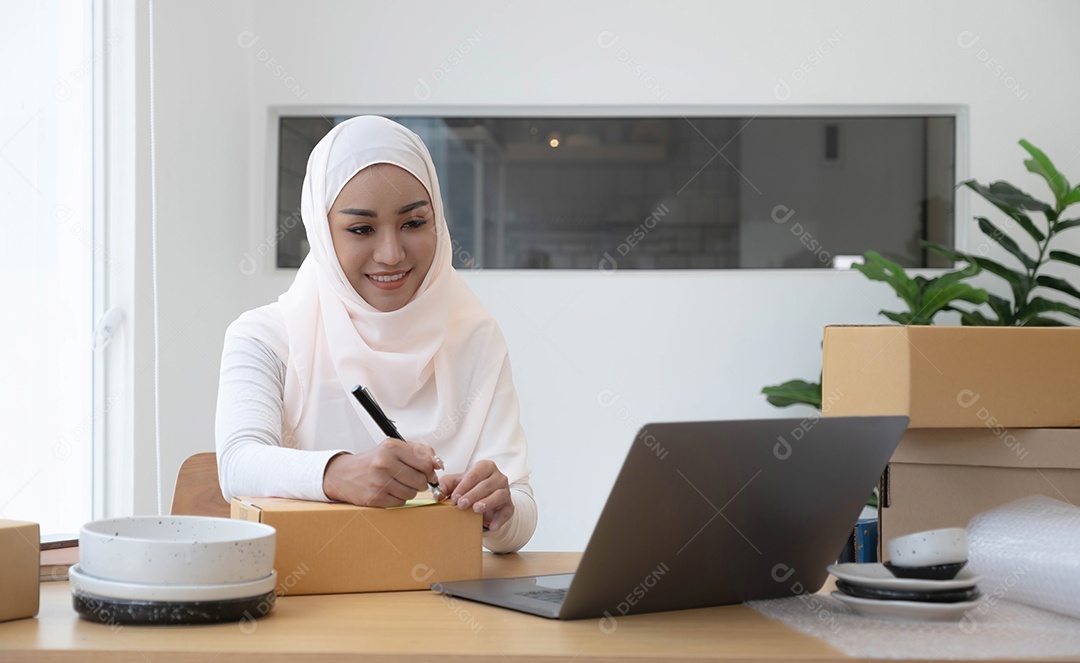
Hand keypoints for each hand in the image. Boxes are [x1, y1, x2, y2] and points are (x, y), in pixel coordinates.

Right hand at [322, 439, 441, 506]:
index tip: (428, 471)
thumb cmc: (373, 461)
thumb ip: (420, 452)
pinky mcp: (376, 498)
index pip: (426, 462)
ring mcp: (380, 482)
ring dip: (409, 490)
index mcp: (392, 447)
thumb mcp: (394, 448)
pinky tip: (389, 491)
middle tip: (411, 478)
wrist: (344, 474)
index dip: (430, 470)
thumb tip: (438, 464)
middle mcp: (385, 463)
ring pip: (413, 493)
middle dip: (421, 482)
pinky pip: (401, 502)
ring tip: (397, 483)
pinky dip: (399, 498)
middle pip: (421, 480)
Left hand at [438, 460, 513, 532]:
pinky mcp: (509, 506)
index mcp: (486, 467)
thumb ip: (446, 485)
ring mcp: (506, 491)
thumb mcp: (457, 483)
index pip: (476, 473)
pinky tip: (492, 526)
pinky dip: (500, 519)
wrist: (485, 500)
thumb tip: (438, 493)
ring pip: (499, 495)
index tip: (454, 498)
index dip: (464, 485)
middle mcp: (499, 477)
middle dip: (473, 495)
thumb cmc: (470, 488)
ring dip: (487, 503)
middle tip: (461, 505)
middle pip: (487, 485)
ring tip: (476, 510)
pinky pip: (507, 512)